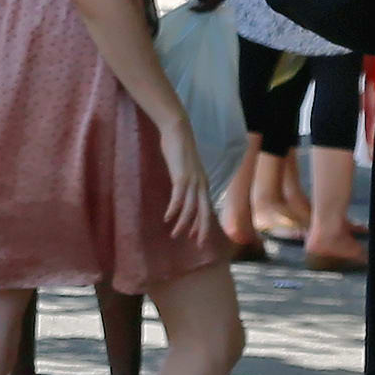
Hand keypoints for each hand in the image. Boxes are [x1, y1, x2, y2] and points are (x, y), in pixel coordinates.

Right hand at [158, 119, 213, 237]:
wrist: (178, 130)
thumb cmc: (179, 147)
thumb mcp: (185, 168)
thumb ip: (185, 180)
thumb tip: (181, 191)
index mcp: (203, 183)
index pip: (206, 209)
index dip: (202, 225)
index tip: (196, 238)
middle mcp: (201, 184)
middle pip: (204, 212)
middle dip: (201, 230)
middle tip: (197, 245)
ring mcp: (193, 180)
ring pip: (191, 208)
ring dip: (183, 223)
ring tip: (175, 235)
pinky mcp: (182, 176)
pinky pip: (179, 197)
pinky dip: (174, 209)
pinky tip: (168, 218)